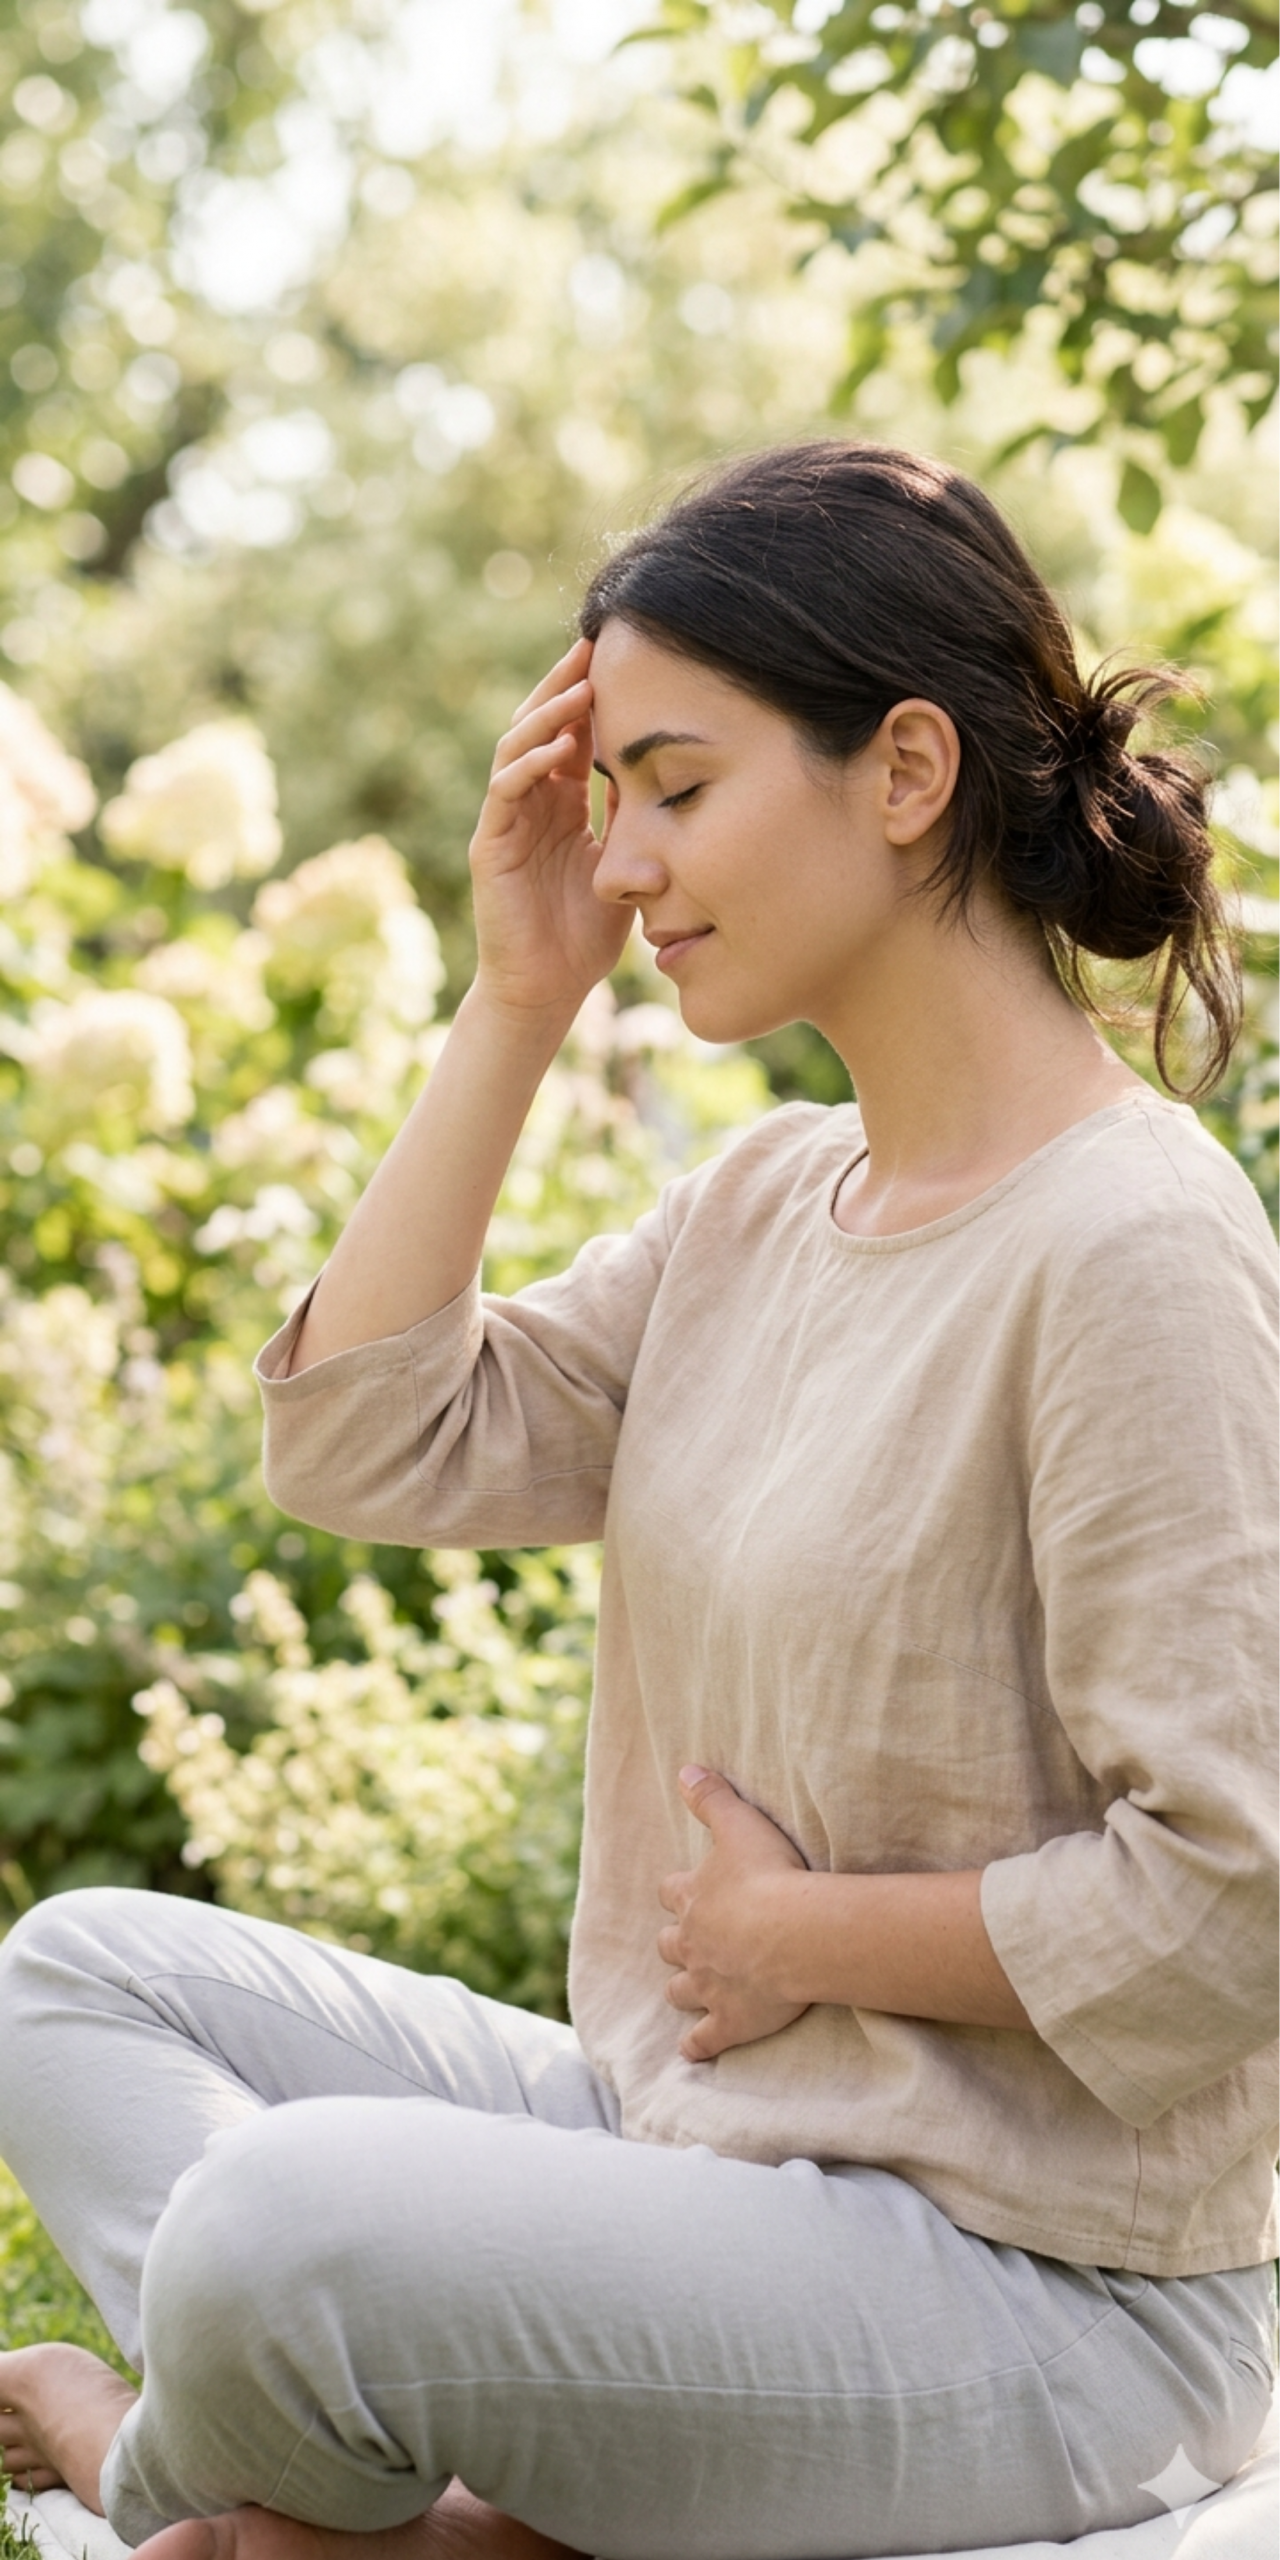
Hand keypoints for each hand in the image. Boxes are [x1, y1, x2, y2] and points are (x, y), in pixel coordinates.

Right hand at [468, 637, 631, 1025]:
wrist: (547, 990)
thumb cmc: (586, 935)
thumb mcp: (626, 863)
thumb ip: (634, 818)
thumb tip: (672, 771)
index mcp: (562, 801)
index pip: (574, 733)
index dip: (594, 694)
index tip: (624, 656)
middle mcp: (531, 802)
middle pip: (543, 724)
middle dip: (567, 684)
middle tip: (596, 644)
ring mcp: (507, 820)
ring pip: (519, 747)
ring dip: (549, 716)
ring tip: (581, 688)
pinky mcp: (490, 846)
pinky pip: (505, 792)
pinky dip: (529, 766)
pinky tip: (556, 748)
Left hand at [658, 1766, 810, 2062]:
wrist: (795, 1933)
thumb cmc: (771, 1875)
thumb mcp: (739, 1824)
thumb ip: (711, 1798)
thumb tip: (684, 1769)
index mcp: (692, 1898)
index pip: (672, 1892)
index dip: (679, 1891)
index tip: (684, 1891)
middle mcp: (692, 1944)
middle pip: (670, 1945)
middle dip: (675, 1944)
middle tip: (686, 1943)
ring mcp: (708, 1986)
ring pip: (680, 1992)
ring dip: (682, 1991)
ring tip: (687, 1992)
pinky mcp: (729, 2021)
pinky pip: (704, 2040)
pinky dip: (696, 2046)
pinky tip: (693, 2051)